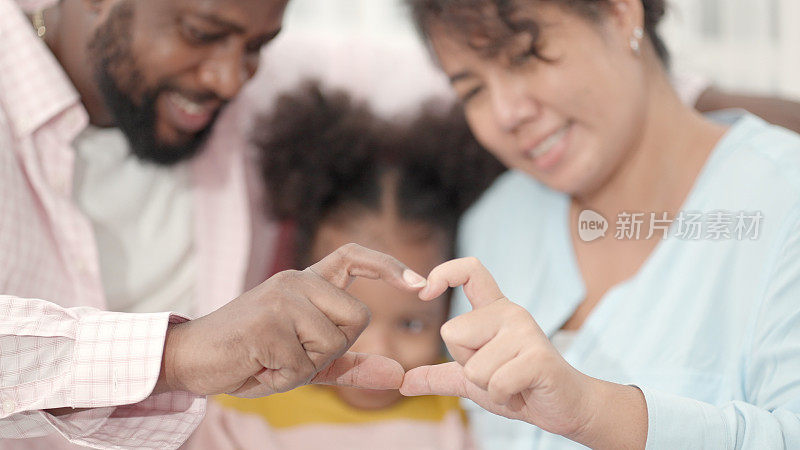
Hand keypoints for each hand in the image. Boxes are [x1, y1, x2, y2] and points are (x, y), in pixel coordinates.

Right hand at [156, 243, 427, 397]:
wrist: (192, 358)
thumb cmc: (251, 355)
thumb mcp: (305, 361)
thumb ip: (351, 364)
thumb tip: (398, 375)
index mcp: (306, 282)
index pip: (353, 257)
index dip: (389, 266)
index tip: (421, 283)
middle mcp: (296, 281)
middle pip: (358, 316)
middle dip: (334, 347)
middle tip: (293, 353)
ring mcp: (282, 299)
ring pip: (332, 342)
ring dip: (305, 366)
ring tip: (271, 358)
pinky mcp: (267, 323)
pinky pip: (303, 364)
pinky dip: (283, 377)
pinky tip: (258, 364)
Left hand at [399, 257, 646, 448]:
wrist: (565, 407)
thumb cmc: (519, 387)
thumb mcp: (471, 381)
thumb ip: (439, 376)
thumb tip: (403, 382)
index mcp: (494, 311)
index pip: (470, 270)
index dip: (443, 272)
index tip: (424, 290)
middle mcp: (510, 312)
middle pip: (452, 332)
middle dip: (466, 365)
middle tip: (497, 371)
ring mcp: (526, 332)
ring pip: (473, 366)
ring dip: (487, 386)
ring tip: (512, 383)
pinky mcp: (538, 357)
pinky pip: (494, 382)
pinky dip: (502, 397)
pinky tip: (522, 392)